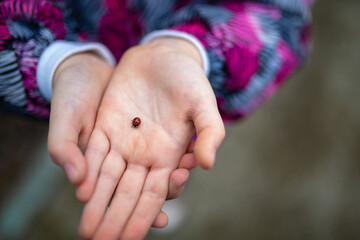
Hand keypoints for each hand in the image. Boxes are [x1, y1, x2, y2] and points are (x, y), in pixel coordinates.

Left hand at [46, 50, 196, 228]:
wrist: (163, 57)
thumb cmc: (189, 80)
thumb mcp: (204, 104)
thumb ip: (210, 133)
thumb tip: (207, 165)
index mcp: (169, 155)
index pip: (155, 194)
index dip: (143, 217)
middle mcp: (144, 154)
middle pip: (127, 193)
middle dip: (115, 219)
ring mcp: (123, 141)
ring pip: (107, 178)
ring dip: (97, 203)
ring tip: (86, 229)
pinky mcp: (106, 125)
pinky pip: (94, 152)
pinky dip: (87, 171)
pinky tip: (80, 190)